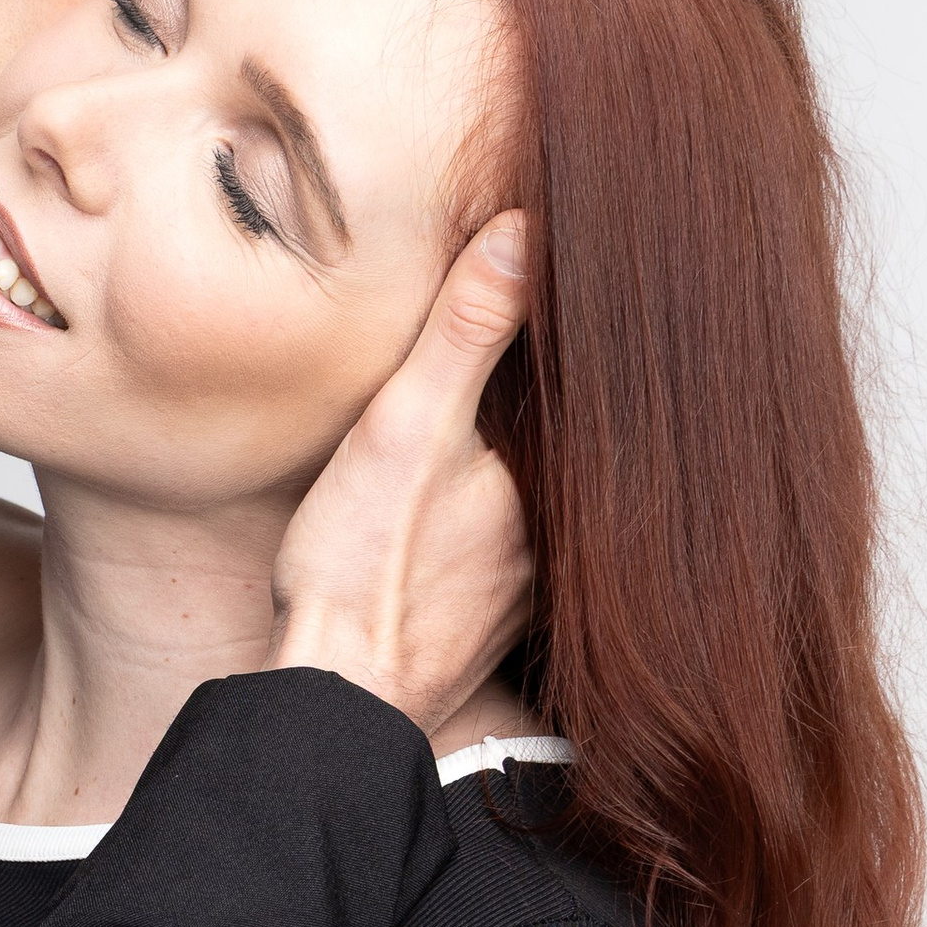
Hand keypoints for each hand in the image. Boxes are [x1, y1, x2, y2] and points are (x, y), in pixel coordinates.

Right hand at [267, 216, 534, 737]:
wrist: (337, 696)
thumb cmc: (365, 566)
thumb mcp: (408, 426)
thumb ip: (467, 331)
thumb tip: (529, 230)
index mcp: (549, 473)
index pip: (578, 376)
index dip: (570, 318)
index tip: (589, 263)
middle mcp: (556, 529)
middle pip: (564, 437)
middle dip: (562, 387)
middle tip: (575, 312)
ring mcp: (529, 578)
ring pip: (541, 493)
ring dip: (532, 457)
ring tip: (529, 392)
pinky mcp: (493, 617)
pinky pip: (512, 541)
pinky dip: (505, 511)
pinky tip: (482, 497)